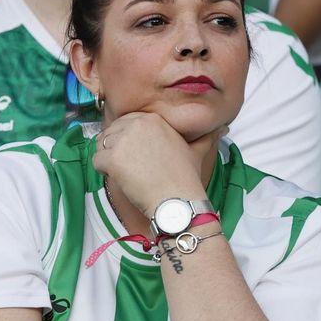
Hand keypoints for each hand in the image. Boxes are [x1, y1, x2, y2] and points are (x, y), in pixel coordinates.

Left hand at [93, 112, 207, 217]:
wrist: (177, 201)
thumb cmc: (186, 178)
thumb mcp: (198, 151)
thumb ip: (206, 136)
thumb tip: (223, 127)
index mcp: (154, 119)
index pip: (126, 122)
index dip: (128, 140)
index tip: (137, 156)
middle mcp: (137, 125)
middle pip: (111, 132)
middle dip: (116, 149)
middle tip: (131, 167)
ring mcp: (123, 141)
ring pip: (101, 146)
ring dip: (109, 160)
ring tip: (127, 174)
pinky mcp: (112, 158)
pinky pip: (96, 161)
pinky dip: (104, 172)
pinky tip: (122, 180)